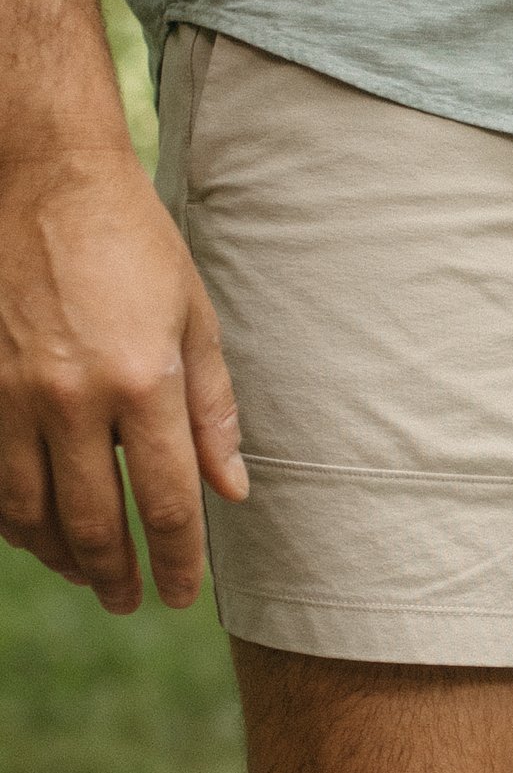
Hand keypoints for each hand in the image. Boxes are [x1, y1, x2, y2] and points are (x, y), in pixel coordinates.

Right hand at [0, 145, 245, 614]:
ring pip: (29, 510)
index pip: (168, 505)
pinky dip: (9, 514)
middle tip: (129, 601)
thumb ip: (212, 412)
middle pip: (93, 523)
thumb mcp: (193, 318)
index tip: (180, 594)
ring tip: (83, 572)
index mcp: (143, 383)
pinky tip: (30, 527)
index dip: (177, 562)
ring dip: (58, 555)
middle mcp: (73, 398)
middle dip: (115, 575)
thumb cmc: (129, 240)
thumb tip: (231, 491)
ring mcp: (12, 391)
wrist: (39, 172)